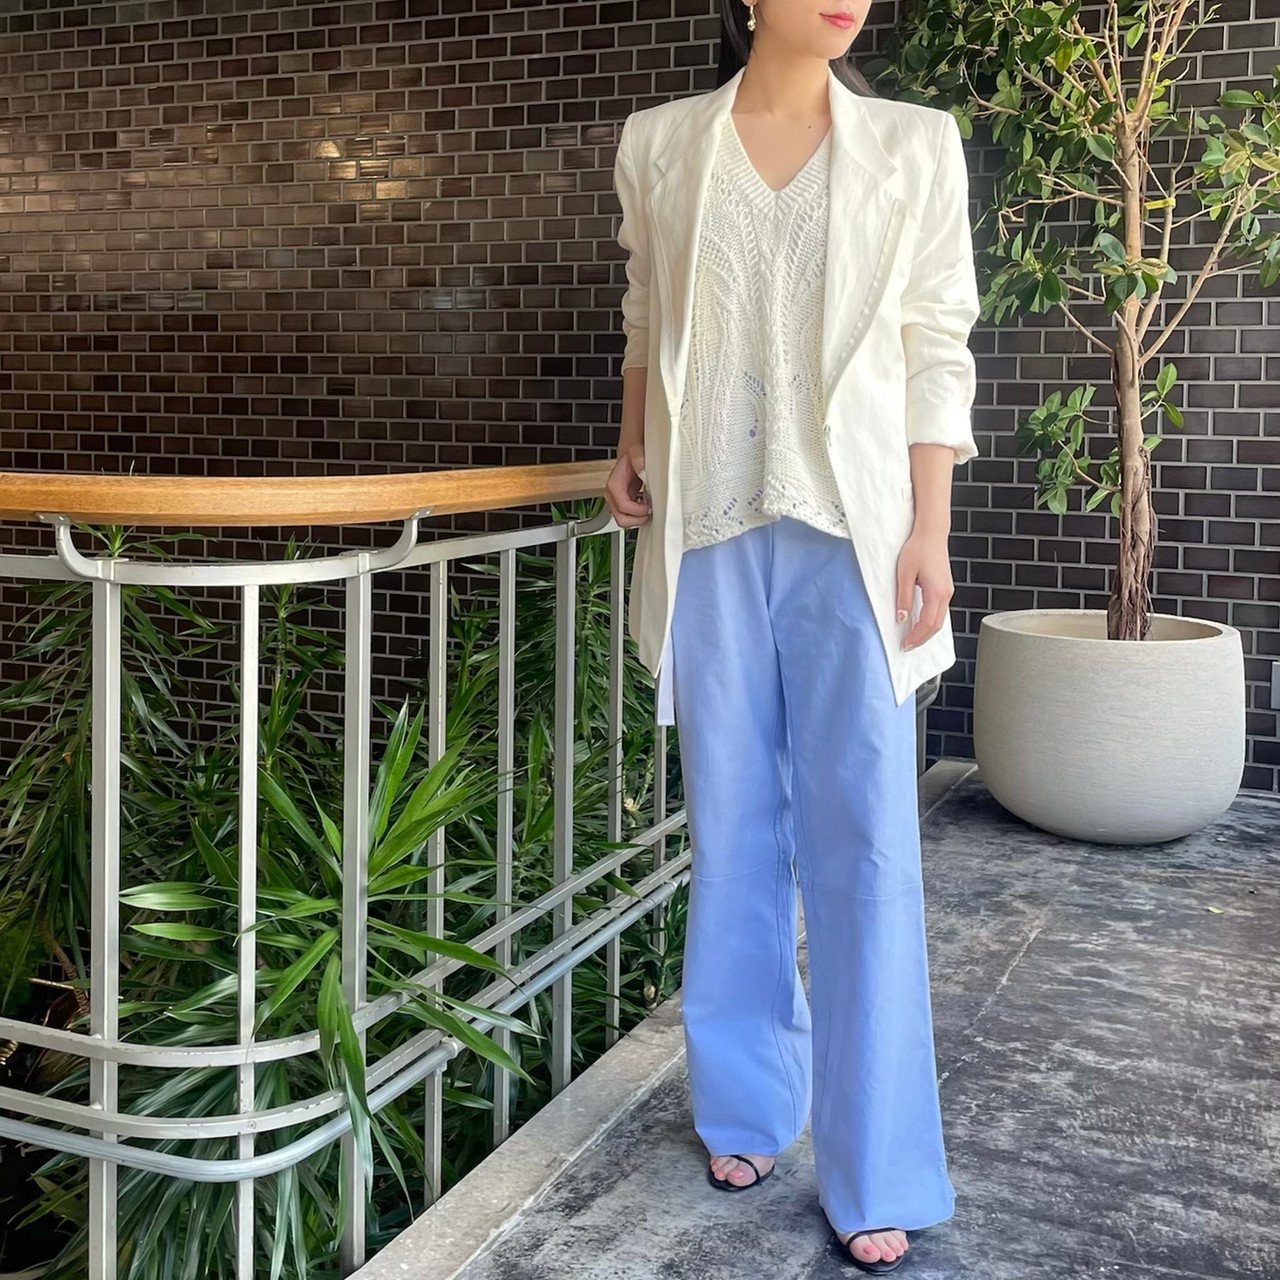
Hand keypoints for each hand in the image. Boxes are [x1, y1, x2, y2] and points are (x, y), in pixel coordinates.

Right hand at [605, 441, 651, 527]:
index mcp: (614, 485)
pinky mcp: (622, 505)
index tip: (649, 507)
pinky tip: (645, 507)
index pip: (623, 506)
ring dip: (638, 519)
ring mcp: (616, 501)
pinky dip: (638, 516)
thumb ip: (639, 461)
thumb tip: (643, 471)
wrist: (630, 456)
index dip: (638, 511)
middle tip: (650, 512)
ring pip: (624, 521)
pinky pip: (629, 517)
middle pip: (621, 519)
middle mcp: (612, 495)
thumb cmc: (632, 455)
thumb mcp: (636, 452)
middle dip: (638, 519)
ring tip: (648, 508)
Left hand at [896, 527, 953, 650]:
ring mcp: (947, 591)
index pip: (927, 623)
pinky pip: (940, 610)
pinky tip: (921, 623)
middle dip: (922, 639)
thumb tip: (902, 618)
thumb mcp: (904, 574)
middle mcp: (946, 594)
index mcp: (937, 592)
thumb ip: (903, 598)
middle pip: (936, 625)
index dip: (916, 637)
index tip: (905, 645)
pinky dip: (931, 621)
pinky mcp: (945, 587)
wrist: (931, 533)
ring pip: (940, 619)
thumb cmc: (918, 549)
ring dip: (927, 631)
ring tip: (912, 638)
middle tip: (908, 646)